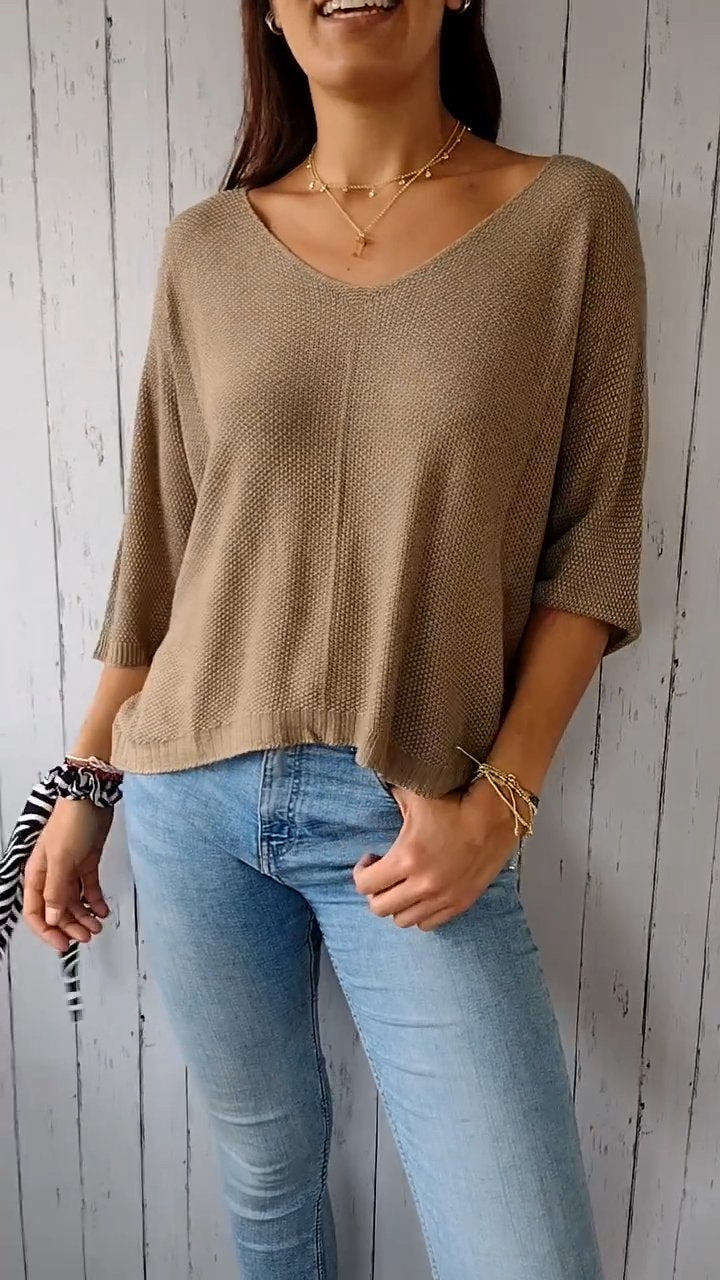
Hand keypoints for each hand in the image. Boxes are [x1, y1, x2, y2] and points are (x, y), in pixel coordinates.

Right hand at [22, 797, 112, 953]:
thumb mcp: (61, 860)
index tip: (63, 945)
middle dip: (70, 927)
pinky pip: (89, 889)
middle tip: (86, 937)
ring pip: (74, 902)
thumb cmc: (71, 821)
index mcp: (37, 874)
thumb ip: (56, 891)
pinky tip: (103, 910)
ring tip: (98, 926)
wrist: (92, 797)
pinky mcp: (87, 862)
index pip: (35, 911)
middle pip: (57, 910)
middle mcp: (51, 874)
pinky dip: (96, 901)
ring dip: (85, 916)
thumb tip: (52, 918)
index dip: (47, 931)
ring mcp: (70, 869)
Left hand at [353, 781, 518, 930]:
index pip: (365, 885)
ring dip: (397, 904)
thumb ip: (390, 796)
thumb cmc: (454, 803)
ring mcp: (442, 898)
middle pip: (380, 908)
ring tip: (402, 886)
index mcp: (407, 858)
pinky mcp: (460, 904)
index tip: (370, 860)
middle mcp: (423, 884)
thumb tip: (376, 783)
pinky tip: (422, 895)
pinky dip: (419, 913)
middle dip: (375, 891)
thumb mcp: (415, 795)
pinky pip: (428, 924)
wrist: (495, 816)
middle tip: (383, 875)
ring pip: (403, 920)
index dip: (362, 872)